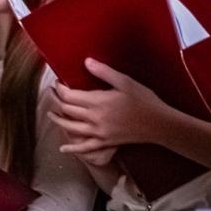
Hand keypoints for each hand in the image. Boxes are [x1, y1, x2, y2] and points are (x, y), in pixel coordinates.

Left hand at [50, 59, 166, 152]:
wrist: (159, 124)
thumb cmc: (144, 100)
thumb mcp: (125, 82)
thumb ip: (104, 72)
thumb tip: (86, 61)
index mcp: (98, 102)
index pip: (70, 96)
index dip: (60, 89)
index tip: (57, 83)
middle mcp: (95, 118)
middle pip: (67, 110)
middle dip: (56, 101)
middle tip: (52, 94)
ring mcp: (99, 133)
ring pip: (71, 128)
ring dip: (58, 120)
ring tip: (51, 114)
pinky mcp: (105, 143)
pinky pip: (85, 148)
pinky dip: (73, 149)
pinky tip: (63, 149)